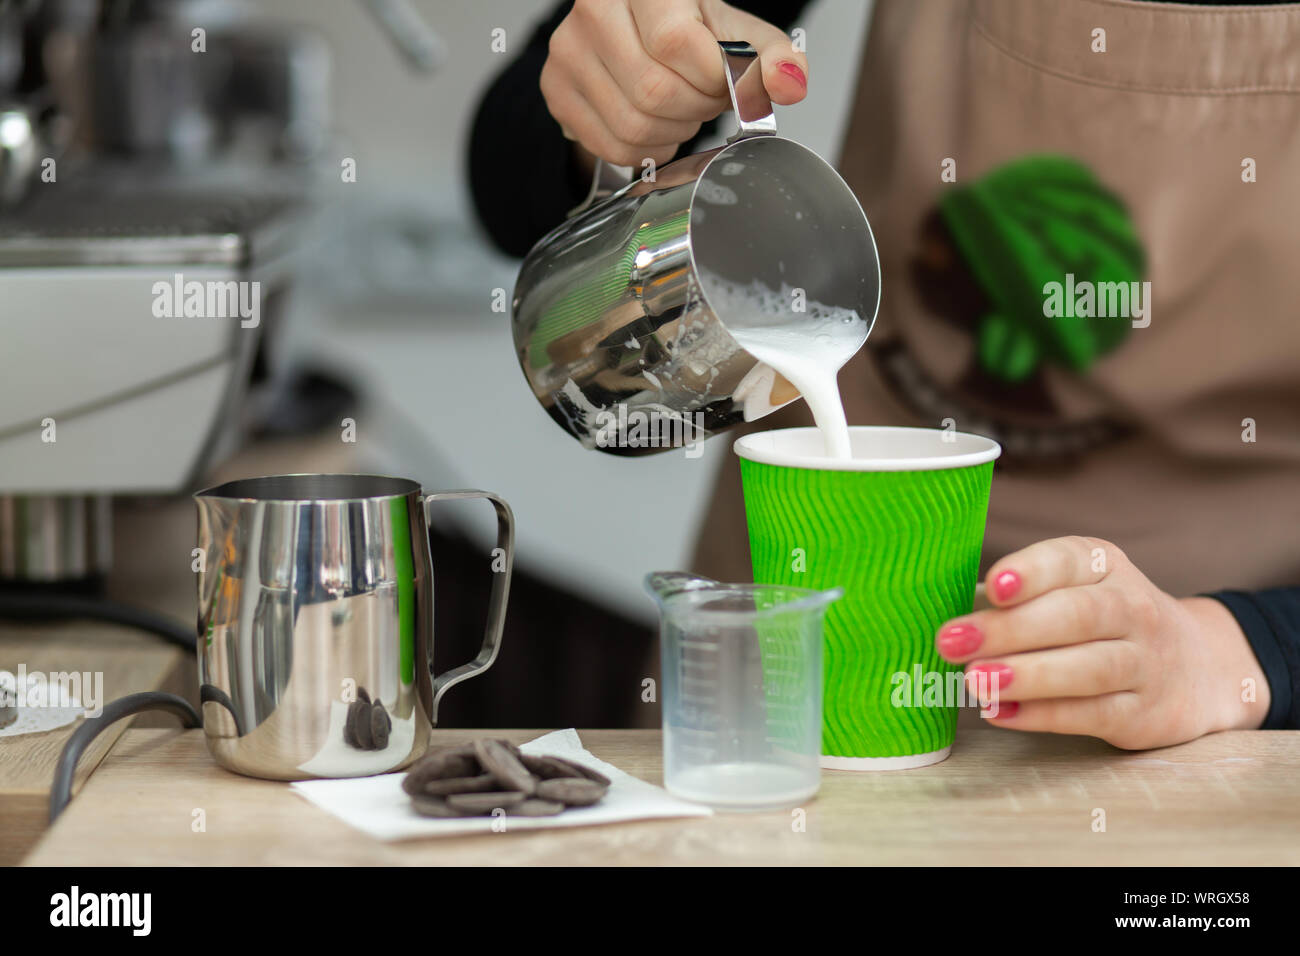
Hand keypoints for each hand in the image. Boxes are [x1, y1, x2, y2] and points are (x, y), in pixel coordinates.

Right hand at [540, 0, 808, 167]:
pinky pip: (610, 144)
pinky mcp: (556, 90)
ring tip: (681, 108)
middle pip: (653, 91)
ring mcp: (568, 51)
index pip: (676, 44)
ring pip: (632, 124)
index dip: (711, 78)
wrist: (633, 33)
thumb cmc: (686, 29)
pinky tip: (656, 125)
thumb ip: (769, 56)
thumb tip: (791, 84)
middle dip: (695, 108)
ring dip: (672, 131)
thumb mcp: (735, 33)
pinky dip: (644, 148)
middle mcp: (594, 9)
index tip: (723, 80)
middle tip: (704, 98)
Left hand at [935, 536, 1269, 749]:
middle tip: (952, 641)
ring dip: (1027, 675)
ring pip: (1089, 667)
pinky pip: (1091, 713)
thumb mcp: (1073, 588)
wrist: (1197, 669)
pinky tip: (999, 712)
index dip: (1031, 572)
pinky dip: (1042, 715)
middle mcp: (1132, 608)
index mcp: (1104, 566)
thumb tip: (942, 609)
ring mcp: (1144, 662)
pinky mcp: (1144, 713)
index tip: (993, 585)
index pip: (1069, 560)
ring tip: (974, 680)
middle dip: (1010, 629)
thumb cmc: (1102, 621)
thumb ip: (1017, 595)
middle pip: (1075, 615)